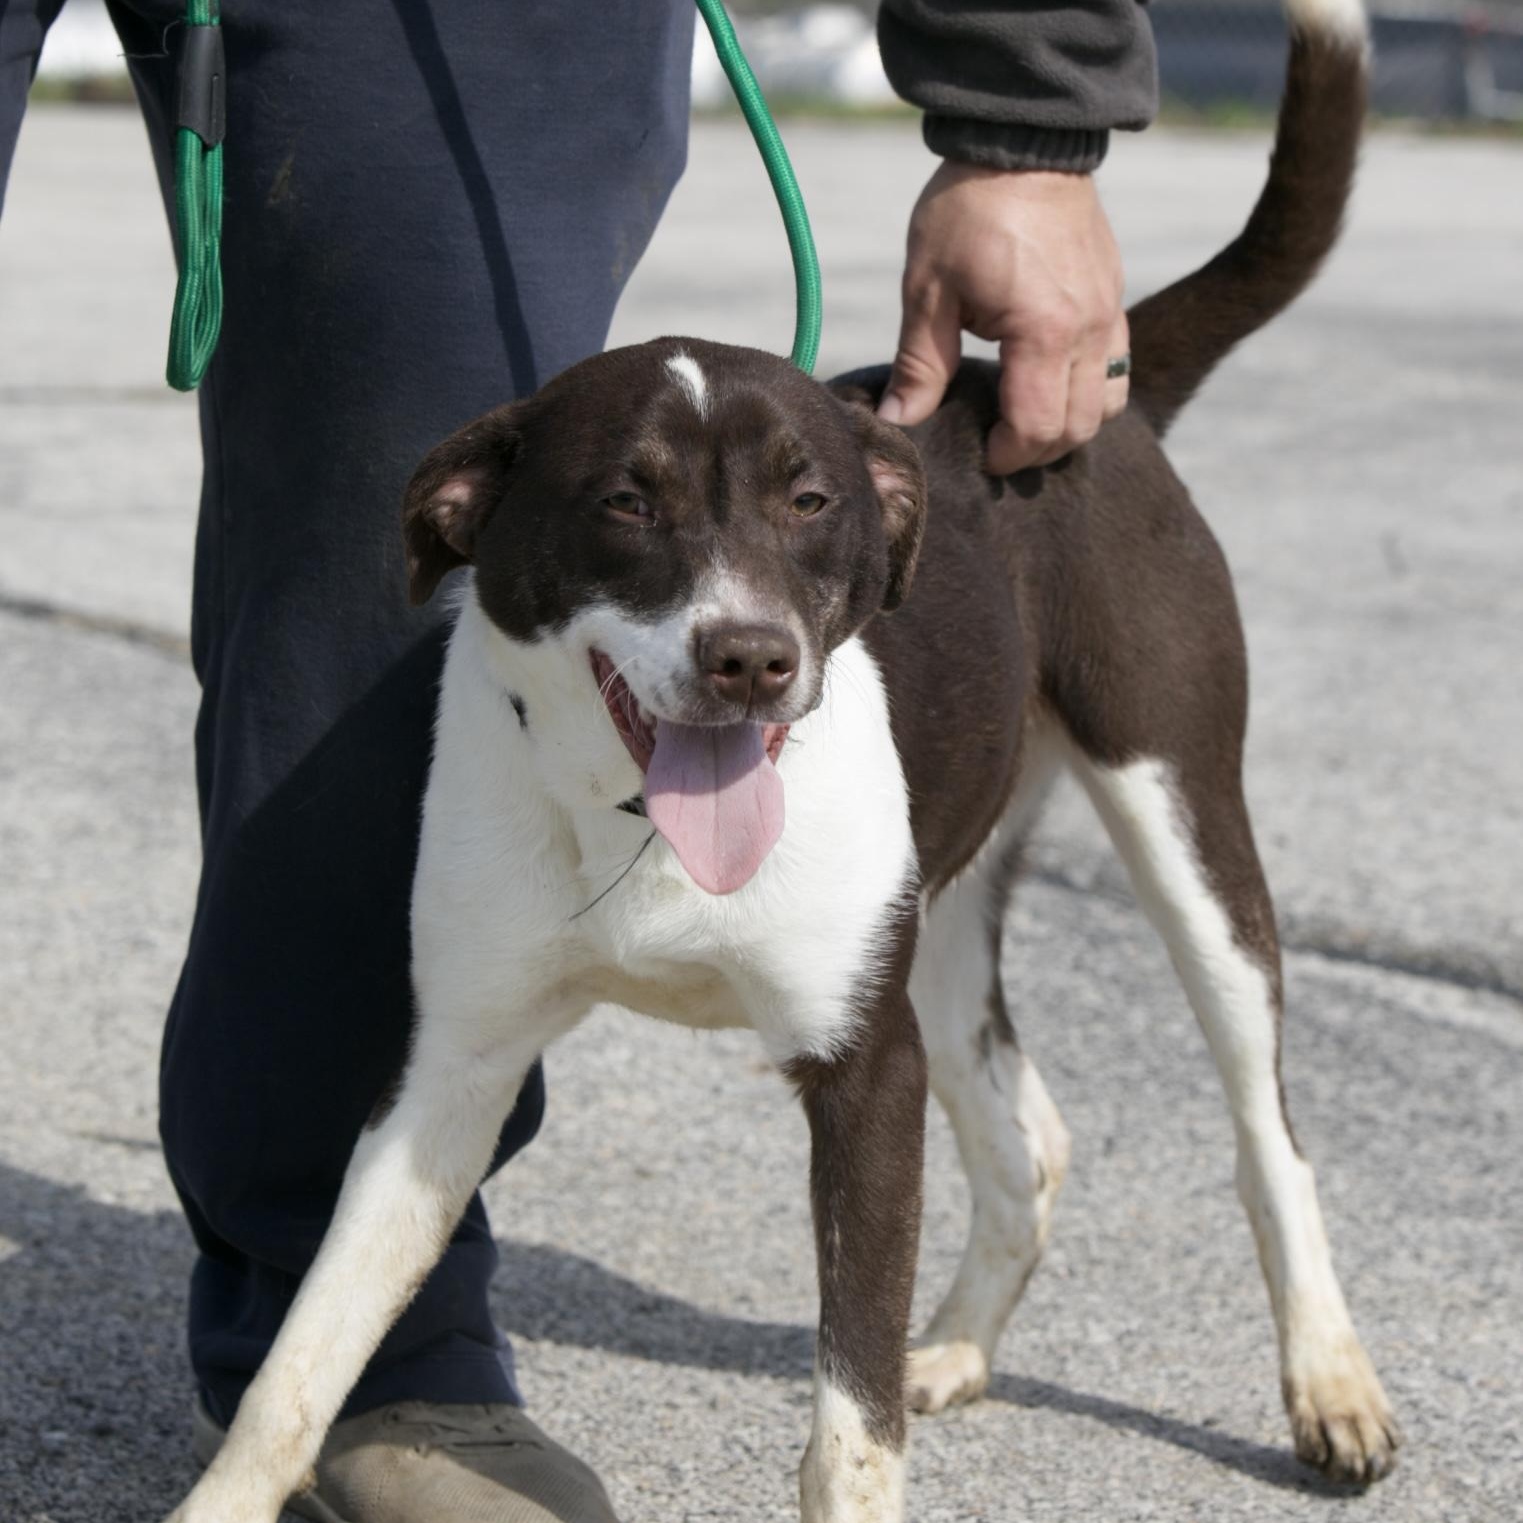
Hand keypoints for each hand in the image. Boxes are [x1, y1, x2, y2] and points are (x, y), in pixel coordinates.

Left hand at [879, 162, 1128, 472]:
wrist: (1024, 140)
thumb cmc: (968, 211)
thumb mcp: (928, 289)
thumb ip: (918, 365)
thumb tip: (897, 423)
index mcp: (1042, 331)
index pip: (1036, 427)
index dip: (1006, 455)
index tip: (979, 455)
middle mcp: (1088, 329)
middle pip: (1078, 428)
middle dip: (1036, 452)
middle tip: (997, 446)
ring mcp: (1109, 314)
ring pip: (1108, 405)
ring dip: (1069, 426)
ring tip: (1026, 420)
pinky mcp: (1115, 299)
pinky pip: (1117, 369)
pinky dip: (1089, 393)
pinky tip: (1050, 385)